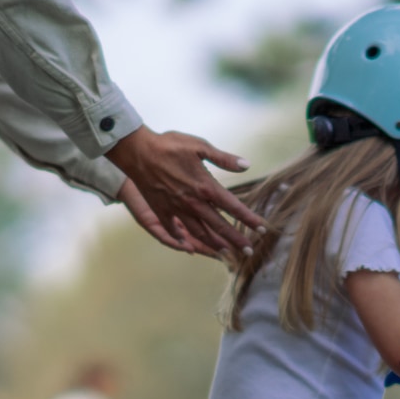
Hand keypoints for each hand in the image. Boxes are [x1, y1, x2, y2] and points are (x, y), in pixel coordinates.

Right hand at [105, 128, 260, 258]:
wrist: (137, 151)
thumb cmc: (169, 145)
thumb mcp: (200, 146)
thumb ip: (224, 158)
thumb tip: (246, 164)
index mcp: (206, 186)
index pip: (233, 207)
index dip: (249, 219)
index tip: (262, 229)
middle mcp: (193, 202)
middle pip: (219, 226)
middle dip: (236, 239)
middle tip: (249, 251)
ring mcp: (176, 208)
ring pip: (198, 231)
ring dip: (213, 243)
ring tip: (224, 252)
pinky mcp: (161, 209)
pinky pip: (172, 228)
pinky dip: (179, 238)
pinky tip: (185, 245)